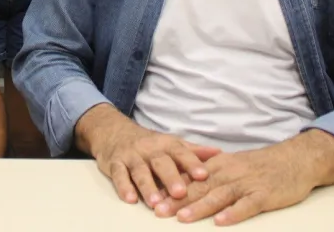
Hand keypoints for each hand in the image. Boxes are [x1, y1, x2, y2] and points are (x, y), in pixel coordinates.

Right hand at [90, 117, 221, 208]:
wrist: (114, 132)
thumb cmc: (149, 144)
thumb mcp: (171, 143)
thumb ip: (194, 151)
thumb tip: (219, 153)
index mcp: (166, 144)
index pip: (181, 153)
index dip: (192, 163)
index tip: (203, 175)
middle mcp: (149, 149)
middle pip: (161, 162)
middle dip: (171, 177)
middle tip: (180, 193)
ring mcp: (131, 156)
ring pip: (139, 171)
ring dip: (148, 186)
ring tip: (155, 202)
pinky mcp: (114, 163)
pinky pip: (118, 174)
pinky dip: (123, 186)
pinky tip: (130, 199)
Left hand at [153, 143, 313, 225]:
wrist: (295, 159)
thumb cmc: (261, 165)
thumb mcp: (233, 164)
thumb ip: (210, 174)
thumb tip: (183, 184)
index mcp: (220, 165)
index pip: (190, 177)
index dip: (170, 188)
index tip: (151, 198)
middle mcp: (230, 172)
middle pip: (200, 187)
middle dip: (177, 200)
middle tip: (157, 210)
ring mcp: (247, 183)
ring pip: (219, 196)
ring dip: (200, 207)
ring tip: (182, 218)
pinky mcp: (264, 195)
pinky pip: (247, 205)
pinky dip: (234, 213)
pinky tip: (221, 221)